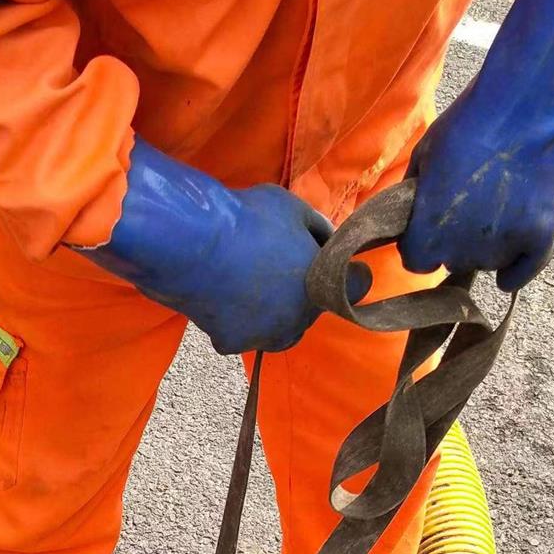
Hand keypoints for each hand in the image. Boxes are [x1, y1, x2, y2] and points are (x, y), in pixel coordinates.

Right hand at [179, 183, 343, 354]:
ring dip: (272, 314)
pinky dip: (236, 321)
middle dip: (303, 294)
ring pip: (278, 329)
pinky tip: (223, 298)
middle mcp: (299, 321)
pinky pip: (241, 335)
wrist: (194, 246)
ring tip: (251, 287)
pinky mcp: (232, 345)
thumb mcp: (294, 209)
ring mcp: (265, 336)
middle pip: (312, 311)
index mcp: (322, 286)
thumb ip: (318, 229)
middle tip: (279, 269)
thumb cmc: (248, 221)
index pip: (359, 286)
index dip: (352, 272)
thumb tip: (328, 239)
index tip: (340, 263)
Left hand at [400, 91, 553, 292]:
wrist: (525, 106)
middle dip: (458, 240)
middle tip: (472, 204)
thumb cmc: (468, 125)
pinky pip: (527, 268)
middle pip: (455, 261)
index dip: (423, 242)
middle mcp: (463, 252)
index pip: (417, 261)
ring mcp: (504, 247)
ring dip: (491, 244)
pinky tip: (512, 270)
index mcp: (427, 237)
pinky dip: (521, 268)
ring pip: (491, 261)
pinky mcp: (543, 237)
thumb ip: (412, 195)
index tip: (431, 225)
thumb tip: (404, 210)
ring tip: (499, 205)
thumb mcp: (423, 157)